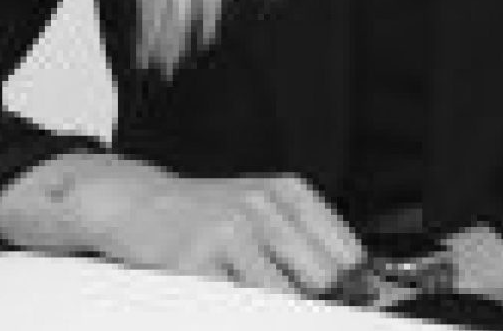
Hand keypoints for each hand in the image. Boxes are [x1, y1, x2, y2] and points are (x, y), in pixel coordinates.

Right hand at [54, 159, 368, 296]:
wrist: (136, 202)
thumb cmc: (207, 214)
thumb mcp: (264, 210)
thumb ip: (312, 243)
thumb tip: (365, 286)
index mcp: (287, 191)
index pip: (348, 253)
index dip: (354, 290)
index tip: (353, 302)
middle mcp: (261, 205)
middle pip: (323, 280)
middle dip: (317, 303)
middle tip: (298, 303)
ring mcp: (226, 232)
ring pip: (284, 300)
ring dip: (276, 310)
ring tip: (254, 294)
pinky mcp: (193, 262)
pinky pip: (237, 307)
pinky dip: (240, 311)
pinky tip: (230, 299)